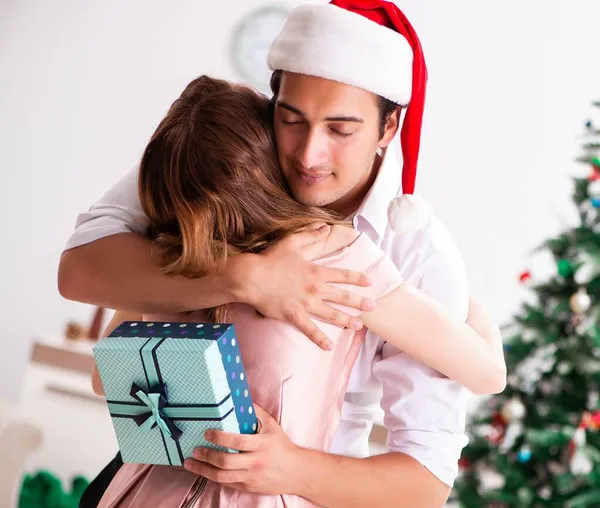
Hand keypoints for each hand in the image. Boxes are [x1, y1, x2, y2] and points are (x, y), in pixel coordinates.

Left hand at [183, 405, 302, 495]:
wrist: (296, 472)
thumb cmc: (282, 446)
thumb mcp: (272, 426)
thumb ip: (256, 412)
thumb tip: (241, 398)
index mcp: (261, 445)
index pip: (237, 442)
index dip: (220, 438)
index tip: (207, 433)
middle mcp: (256, 462)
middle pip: (226, 462)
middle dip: (207, 456)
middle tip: (195, 450)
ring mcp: (251, 477)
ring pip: (223, 476)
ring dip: (203, 470)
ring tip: (190, 463)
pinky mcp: (248, 487)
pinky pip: (227, 483)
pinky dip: (213, 477)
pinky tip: (204, 472)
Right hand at [226, 224, 373, 349]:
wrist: (251, 277)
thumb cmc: (270, 259)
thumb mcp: (291, 242)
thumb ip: (310, 235)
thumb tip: (325, 227)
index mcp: (317, 271)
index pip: (343, 275)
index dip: (358, 278)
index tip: (370, 282)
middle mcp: (316, 289)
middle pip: (343, 297)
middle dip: (360, 302)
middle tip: (373, 306)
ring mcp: (306, 304)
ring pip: (332, 315)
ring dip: (347, 320)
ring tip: (359, 325)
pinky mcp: (295, 316)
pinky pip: (311, 330)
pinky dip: (320, 339)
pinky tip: (329, 347)